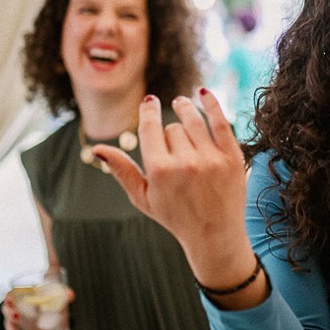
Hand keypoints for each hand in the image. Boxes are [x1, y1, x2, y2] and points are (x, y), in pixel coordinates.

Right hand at [1, 285, 75, 329]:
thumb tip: (71, 296)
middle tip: (16, 316)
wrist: (45, 303)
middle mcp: (14, 309)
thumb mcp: (54, 291)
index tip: (9, 299)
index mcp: (19, 296)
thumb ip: (61, 291)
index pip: (10, 296)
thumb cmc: (45, 294)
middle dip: (10, 314)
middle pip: (7, 311)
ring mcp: (16, 321)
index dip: (8, 297)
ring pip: (10, 326)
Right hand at [93, 90, 254, 286]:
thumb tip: (96, 148)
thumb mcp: (143, 197)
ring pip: (194, 121)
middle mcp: (185, 163)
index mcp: (159, 171)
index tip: (149, 101)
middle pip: (173, 127)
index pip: (150, 127)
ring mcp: (211, 160)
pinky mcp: (232, 158)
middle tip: (174, 142)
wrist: (215, 235)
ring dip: (186, 109)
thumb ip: (122, 170)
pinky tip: (201, 93)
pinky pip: (221, 122)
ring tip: (182, 103)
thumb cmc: (175, 216)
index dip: (149, 111)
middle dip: (171, 131)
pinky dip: (211, 104)